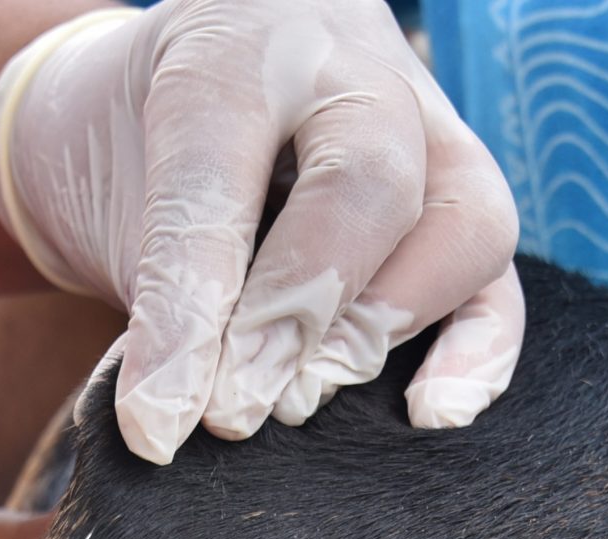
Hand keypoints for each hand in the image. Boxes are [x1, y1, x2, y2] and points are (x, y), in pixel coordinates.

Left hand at [0, 0, 524, 463]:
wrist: (187, 82)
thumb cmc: (136, 142)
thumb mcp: (106, 186)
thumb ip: (158, 287)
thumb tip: (182, 412)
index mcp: (237, 48)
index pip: (222, 181)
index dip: (190, 314)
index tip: (156, 422)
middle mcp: (349, 69)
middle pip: (372, 181)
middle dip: (303, 313)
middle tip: (239, 410)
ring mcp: (430, 126)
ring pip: (465, 225)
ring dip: (382, 330)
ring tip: (300, 398)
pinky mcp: (466, 196)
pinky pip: (501, 280)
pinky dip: (478, 354)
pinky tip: (431, 413)